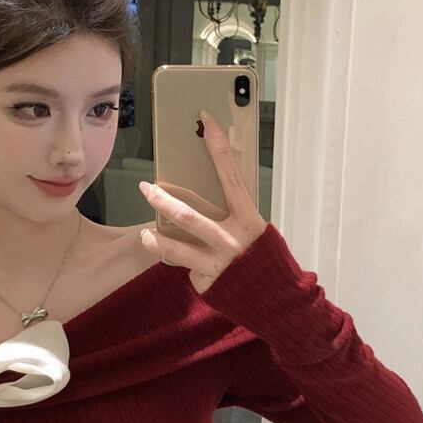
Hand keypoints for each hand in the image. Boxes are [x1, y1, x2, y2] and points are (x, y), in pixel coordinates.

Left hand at [139, 110, 267, 294]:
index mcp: (249, 219)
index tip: (205, 121)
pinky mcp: (207, 284)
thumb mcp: (253, 230)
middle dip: (162, 200)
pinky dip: (186, 266)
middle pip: (188, 216)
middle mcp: (232, 240)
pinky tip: (195, 269)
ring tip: (145, 234)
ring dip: (155, 239)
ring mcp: (218, 264)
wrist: (277, 301)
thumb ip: (231, 214)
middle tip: (146, 188)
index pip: (230, 175)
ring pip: (175, 248)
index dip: (218, 147)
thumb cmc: (263, 257)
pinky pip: (187, 269)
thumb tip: (199, 193)